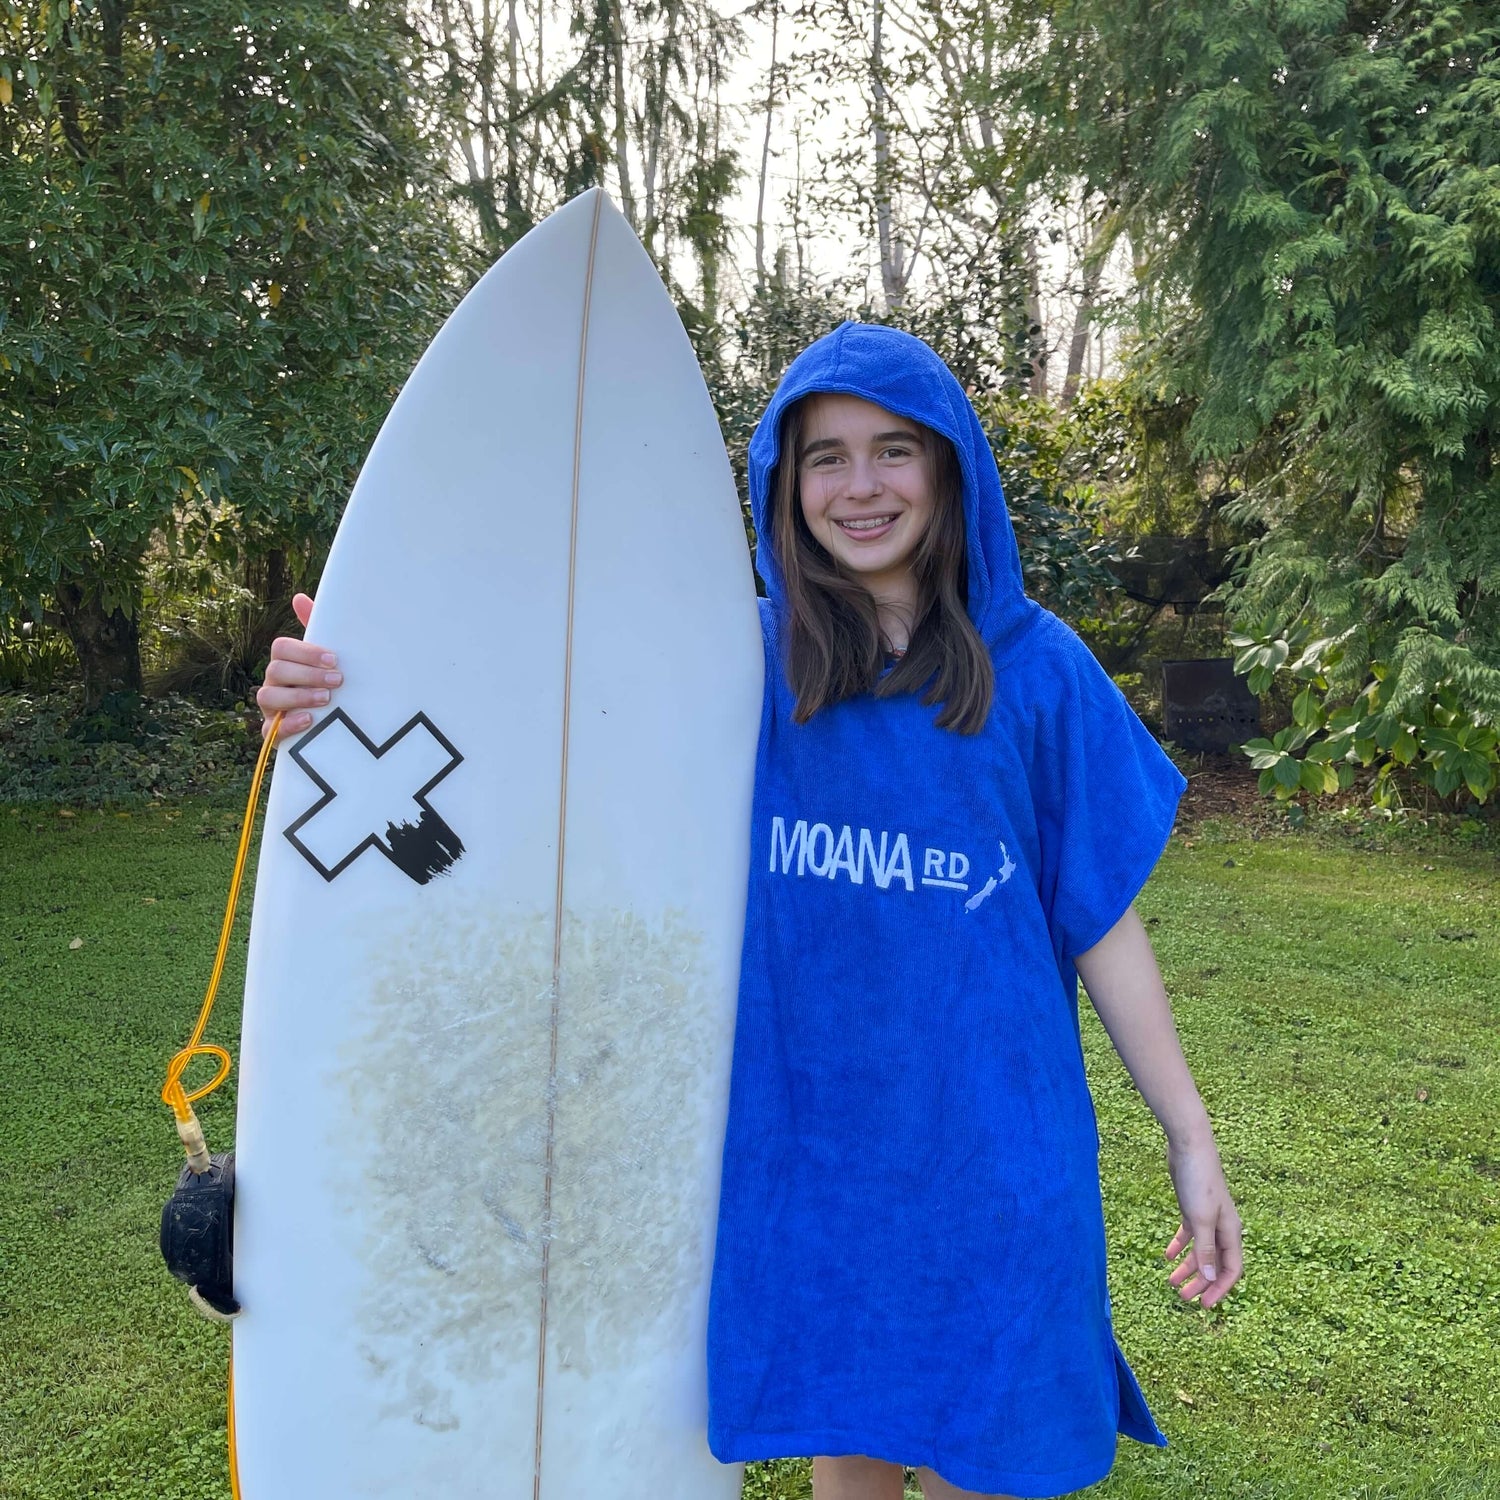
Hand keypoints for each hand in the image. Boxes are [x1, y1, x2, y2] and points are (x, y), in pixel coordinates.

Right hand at [256, 592, 339, 741]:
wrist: (336, 722)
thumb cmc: (328, 683)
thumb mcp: (327, 658)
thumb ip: (316, 628)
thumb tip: (299, 597)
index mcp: (285, 662)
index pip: (282, 648)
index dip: (305, 652)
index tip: (333, 659)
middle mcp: (274, 683)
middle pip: (276, 670)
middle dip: (307, 674)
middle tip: (337, 680)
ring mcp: (271, 709)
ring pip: (269, 697)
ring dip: (298, 696)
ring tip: (326, 699)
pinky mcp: (274, 734)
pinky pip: (270, 731)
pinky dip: (289, 724)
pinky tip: (309, 719)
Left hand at [1163, 1133, 1242, 1308]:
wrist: (1189, 1147)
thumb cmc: (1199, 1181)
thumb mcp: (1201, 1218)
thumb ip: (1206, 1248)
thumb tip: (1210, 1278)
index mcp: (1231, 1232)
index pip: (1231, 1269)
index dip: (1220, 1289)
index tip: (1204, 1305)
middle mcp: (1222, 1228)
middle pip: (1214, 1263)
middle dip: (1200, 1282)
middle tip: (1183, 1297)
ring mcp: (1207, 1218)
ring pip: (1200, 1251)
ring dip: (1188, 1268)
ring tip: (1171, 1282)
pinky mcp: (1192, 1208)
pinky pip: (1189, 1235)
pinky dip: (1179, 1246)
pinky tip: (1167, 1256)